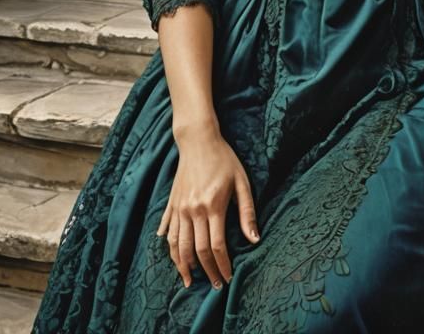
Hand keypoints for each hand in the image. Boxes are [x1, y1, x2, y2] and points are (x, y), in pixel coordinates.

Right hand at [157, 130, 260, 289]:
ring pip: (178, 246)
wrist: (198, 140)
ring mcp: (179, 208)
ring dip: (184, 266)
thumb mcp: (242, 182)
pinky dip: (170, 248)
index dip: (222, 265)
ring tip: (190, 281)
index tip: (228, 278)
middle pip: (197, 250)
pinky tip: (175, 258)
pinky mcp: (171, 204)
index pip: (217, 246)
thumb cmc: (224, 159)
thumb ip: (247, 212)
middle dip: (207, 271)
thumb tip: (255, 240)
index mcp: (212, 206)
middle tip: (215, 284)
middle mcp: (193, 210)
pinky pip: (168, 232)